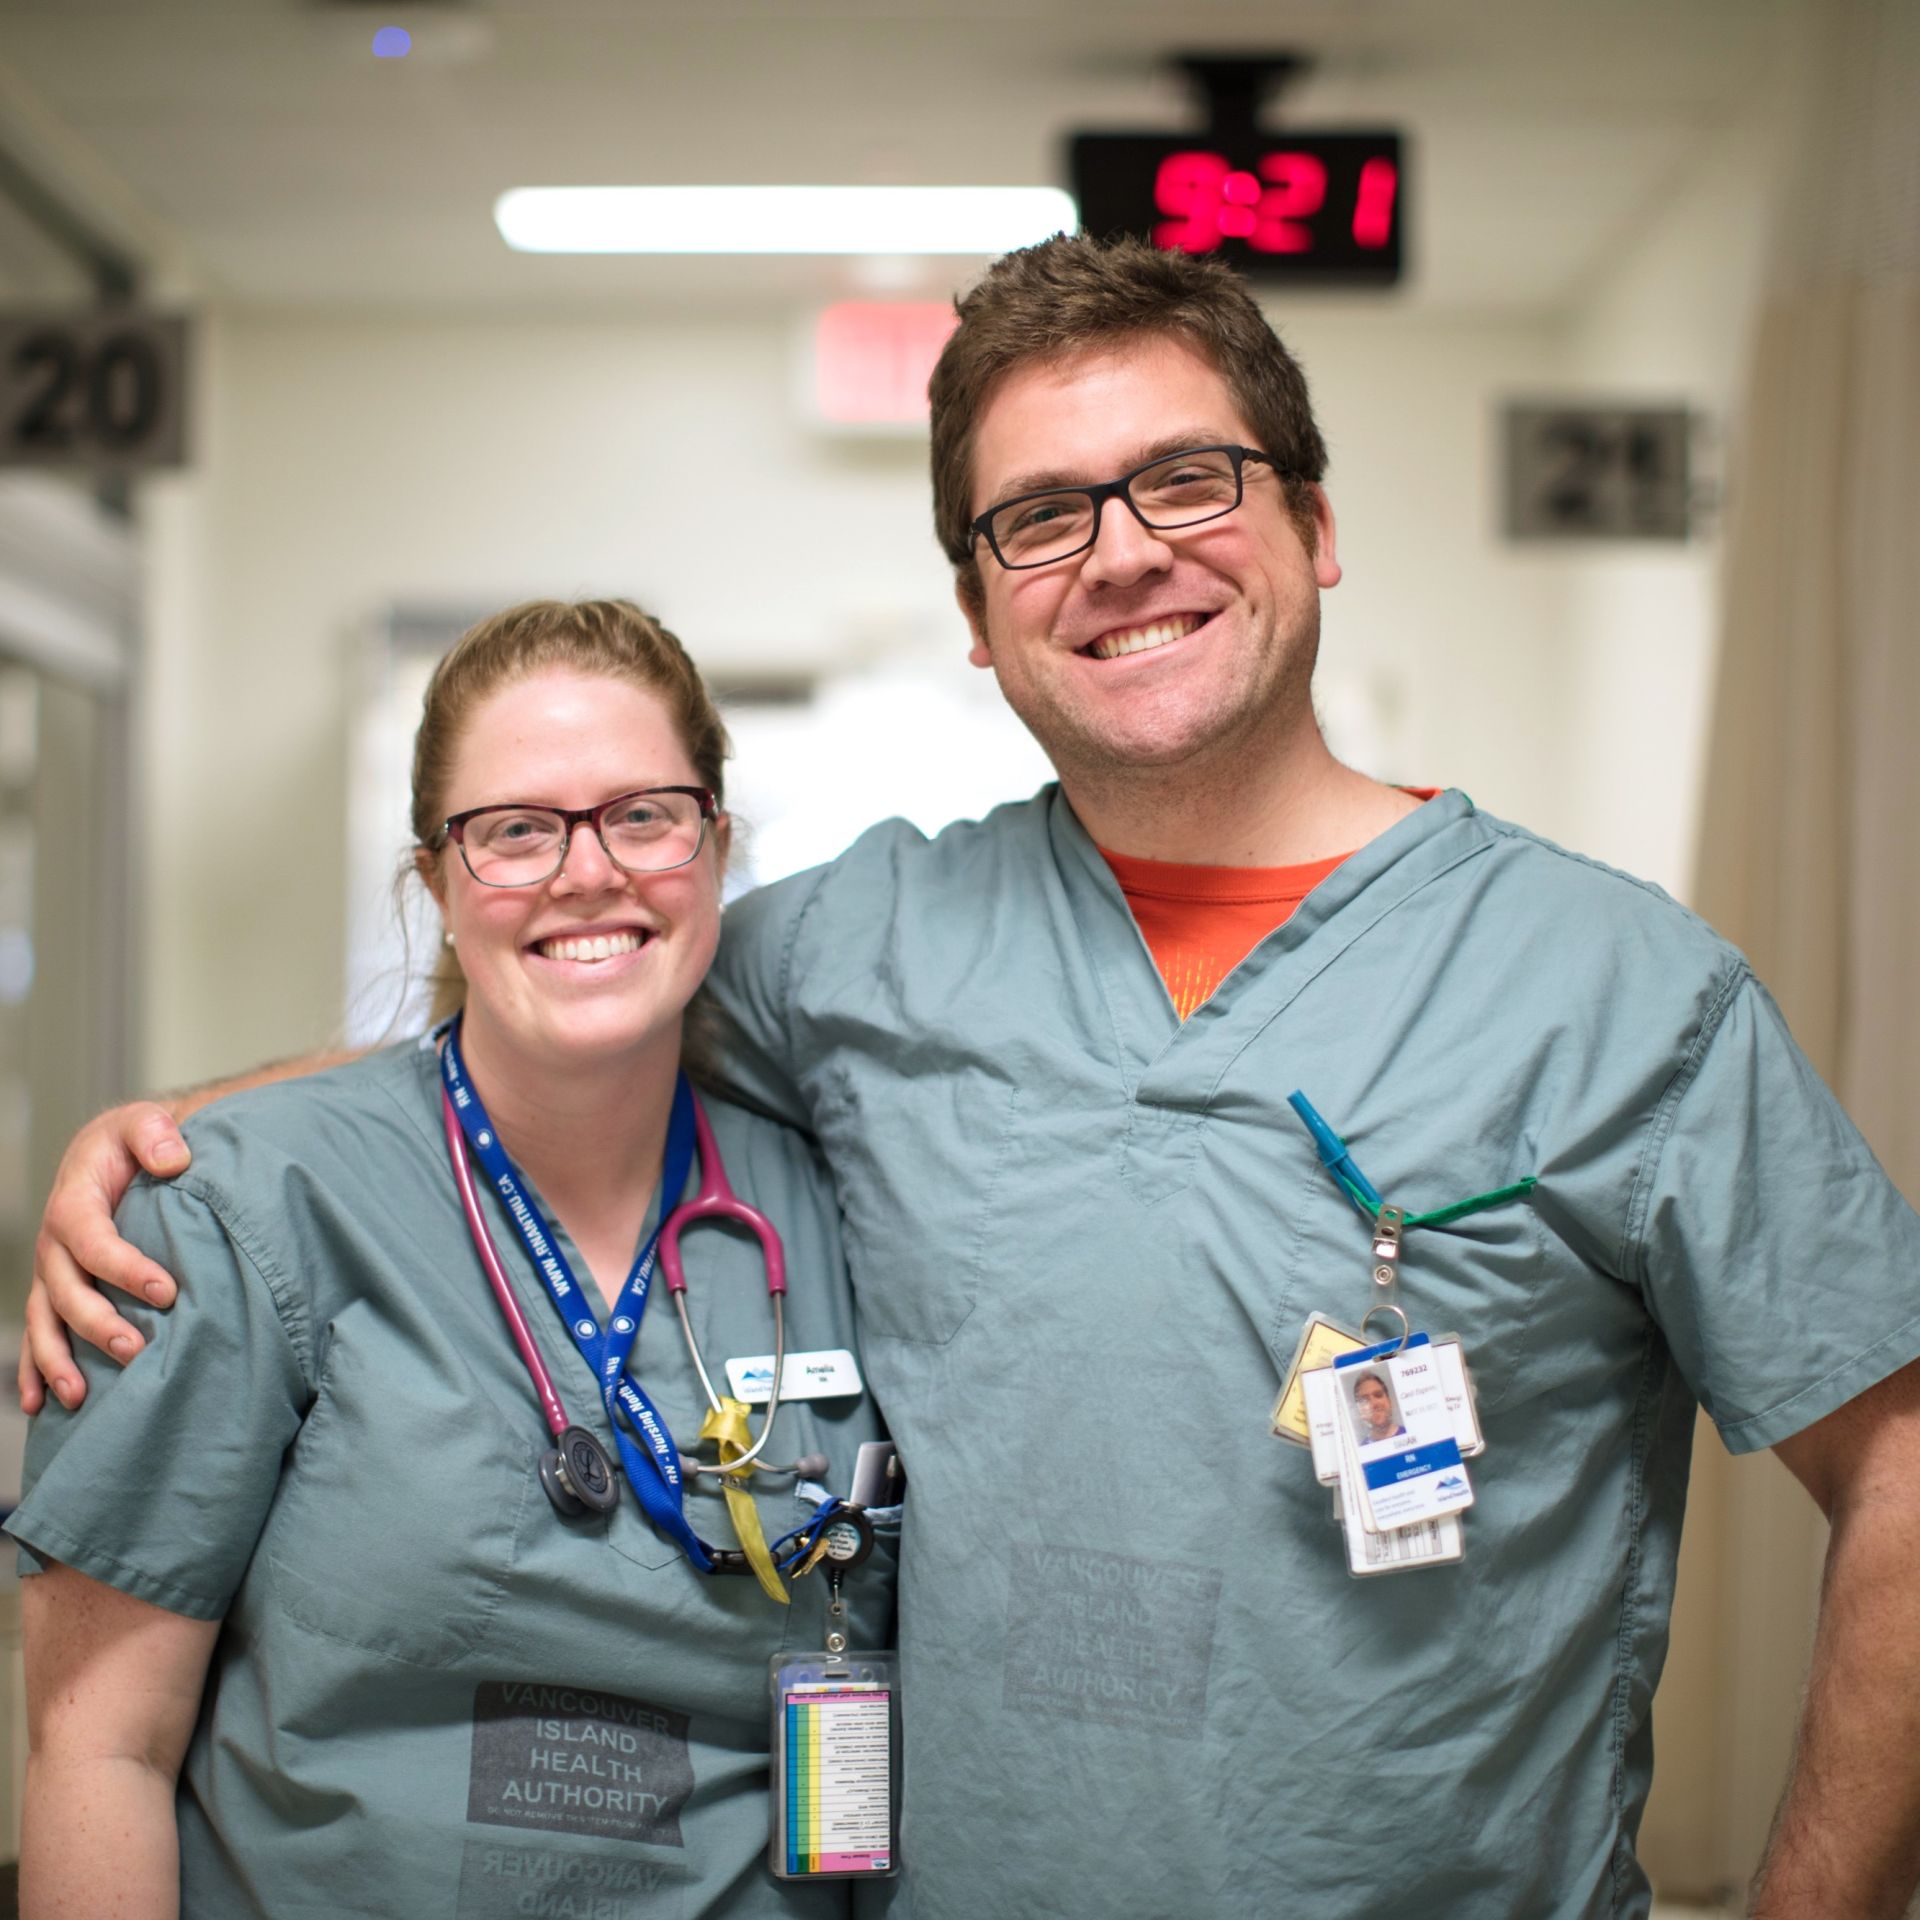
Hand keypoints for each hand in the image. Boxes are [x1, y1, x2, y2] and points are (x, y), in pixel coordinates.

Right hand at [20, 1103, 190, 1413]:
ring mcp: (51, 1273)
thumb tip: (174, 1159)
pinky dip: (34, 1370)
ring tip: (79, 1395)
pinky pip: (38, 1335)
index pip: (94, 1242)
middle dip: (98, 1324)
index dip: (126, 1268)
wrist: (111, 1152)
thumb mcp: (144, 1123)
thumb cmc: (133, 1140)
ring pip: (46, 1323)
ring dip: (58, 1360)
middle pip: (67, 1291)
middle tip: (137, 1349)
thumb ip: (156, 1133)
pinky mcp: (56, 1292)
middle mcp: (54, 1245)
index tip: (167, 1291)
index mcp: (75, 1205)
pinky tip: (41, 1404)